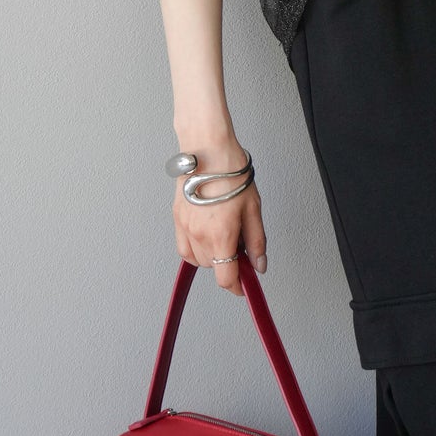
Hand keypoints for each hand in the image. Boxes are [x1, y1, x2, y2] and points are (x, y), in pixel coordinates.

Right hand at [172, 147, 267, 296]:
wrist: (207, 148)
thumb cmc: (230, 172)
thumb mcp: (253, 209)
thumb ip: (256, 241)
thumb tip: (258, 265)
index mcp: (220, 236)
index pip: (225, 278)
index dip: (237, 287)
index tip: (245, 286)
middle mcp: (198, 235)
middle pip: (212, 268)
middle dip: (227, 265)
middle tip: (241, 248)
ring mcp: (184, 227)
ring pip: (196, 259)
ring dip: (211, 257)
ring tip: (225, 237)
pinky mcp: (176, 217)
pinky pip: (183, 246)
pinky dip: (195, 248)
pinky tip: (207, 235)